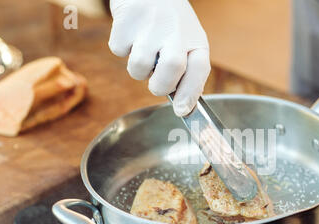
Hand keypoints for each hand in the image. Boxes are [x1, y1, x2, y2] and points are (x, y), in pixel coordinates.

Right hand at [108, 0, 210, 115]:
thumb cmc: (169, 24)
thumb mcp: (187, 43)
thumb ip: (187, 72)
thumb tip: (182, 105)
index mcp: (196, 40)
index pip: (200, 70)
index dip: (190, 93)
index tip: (181, 110)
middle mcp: (177, 31)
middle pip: (172, 67)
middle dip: (160, 85)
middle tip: (156, 84)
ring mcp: (151, 24)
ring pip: (139, 65)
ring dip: (138, 70)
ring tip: (143, 53)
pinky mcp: (127, 19)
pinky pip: (118, 50)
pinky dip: (122, 49)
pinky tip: (132, 35)